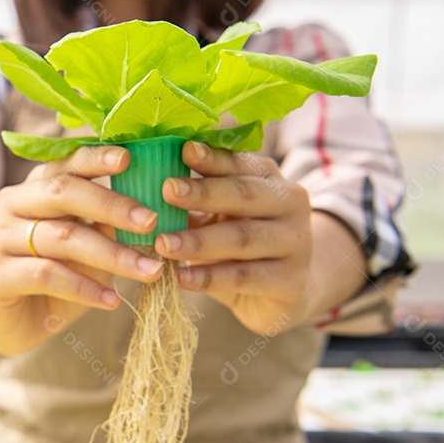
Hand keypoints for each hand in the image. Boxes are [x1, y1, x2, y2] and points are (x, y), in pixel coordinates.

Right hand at [0, 145, 165, 354]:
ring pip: (62, 237)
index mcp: (34, 188)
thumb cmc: (55, 277)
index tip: (129, 158)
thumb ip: (105, 225)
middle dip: (112, 205)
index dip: (96, 159)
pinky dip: (84, 288)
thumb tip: (151, 211)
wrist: (9, 321)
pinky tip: (112, 300)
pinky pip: (46, 275)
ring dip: (112, 254)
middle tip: (151, 221)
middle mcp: (12, 206)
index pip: (66, 165)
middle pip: (62, 193)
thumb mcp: (85, 248)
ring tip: (150, 271)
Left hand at [154, 141, 313, 333]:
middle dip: (204, 193)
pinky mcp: (291, 281)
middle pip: (245, 195)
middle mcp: (291, 206)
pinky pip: (244, 277)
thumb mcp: (220, 216)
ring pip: (243, 238)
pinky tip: (180, 277)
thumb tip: (147, 176)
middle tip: (166, 190)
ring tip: (162, 244)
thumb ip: (196, 198)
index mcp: (272, 180)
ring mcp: (296, 244)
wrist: (283, 292)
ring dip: (199, 241)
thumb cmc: (238, 245)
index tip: (183, 150)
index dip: (212, 158)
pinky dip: (208, 277)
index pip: (241, 164)